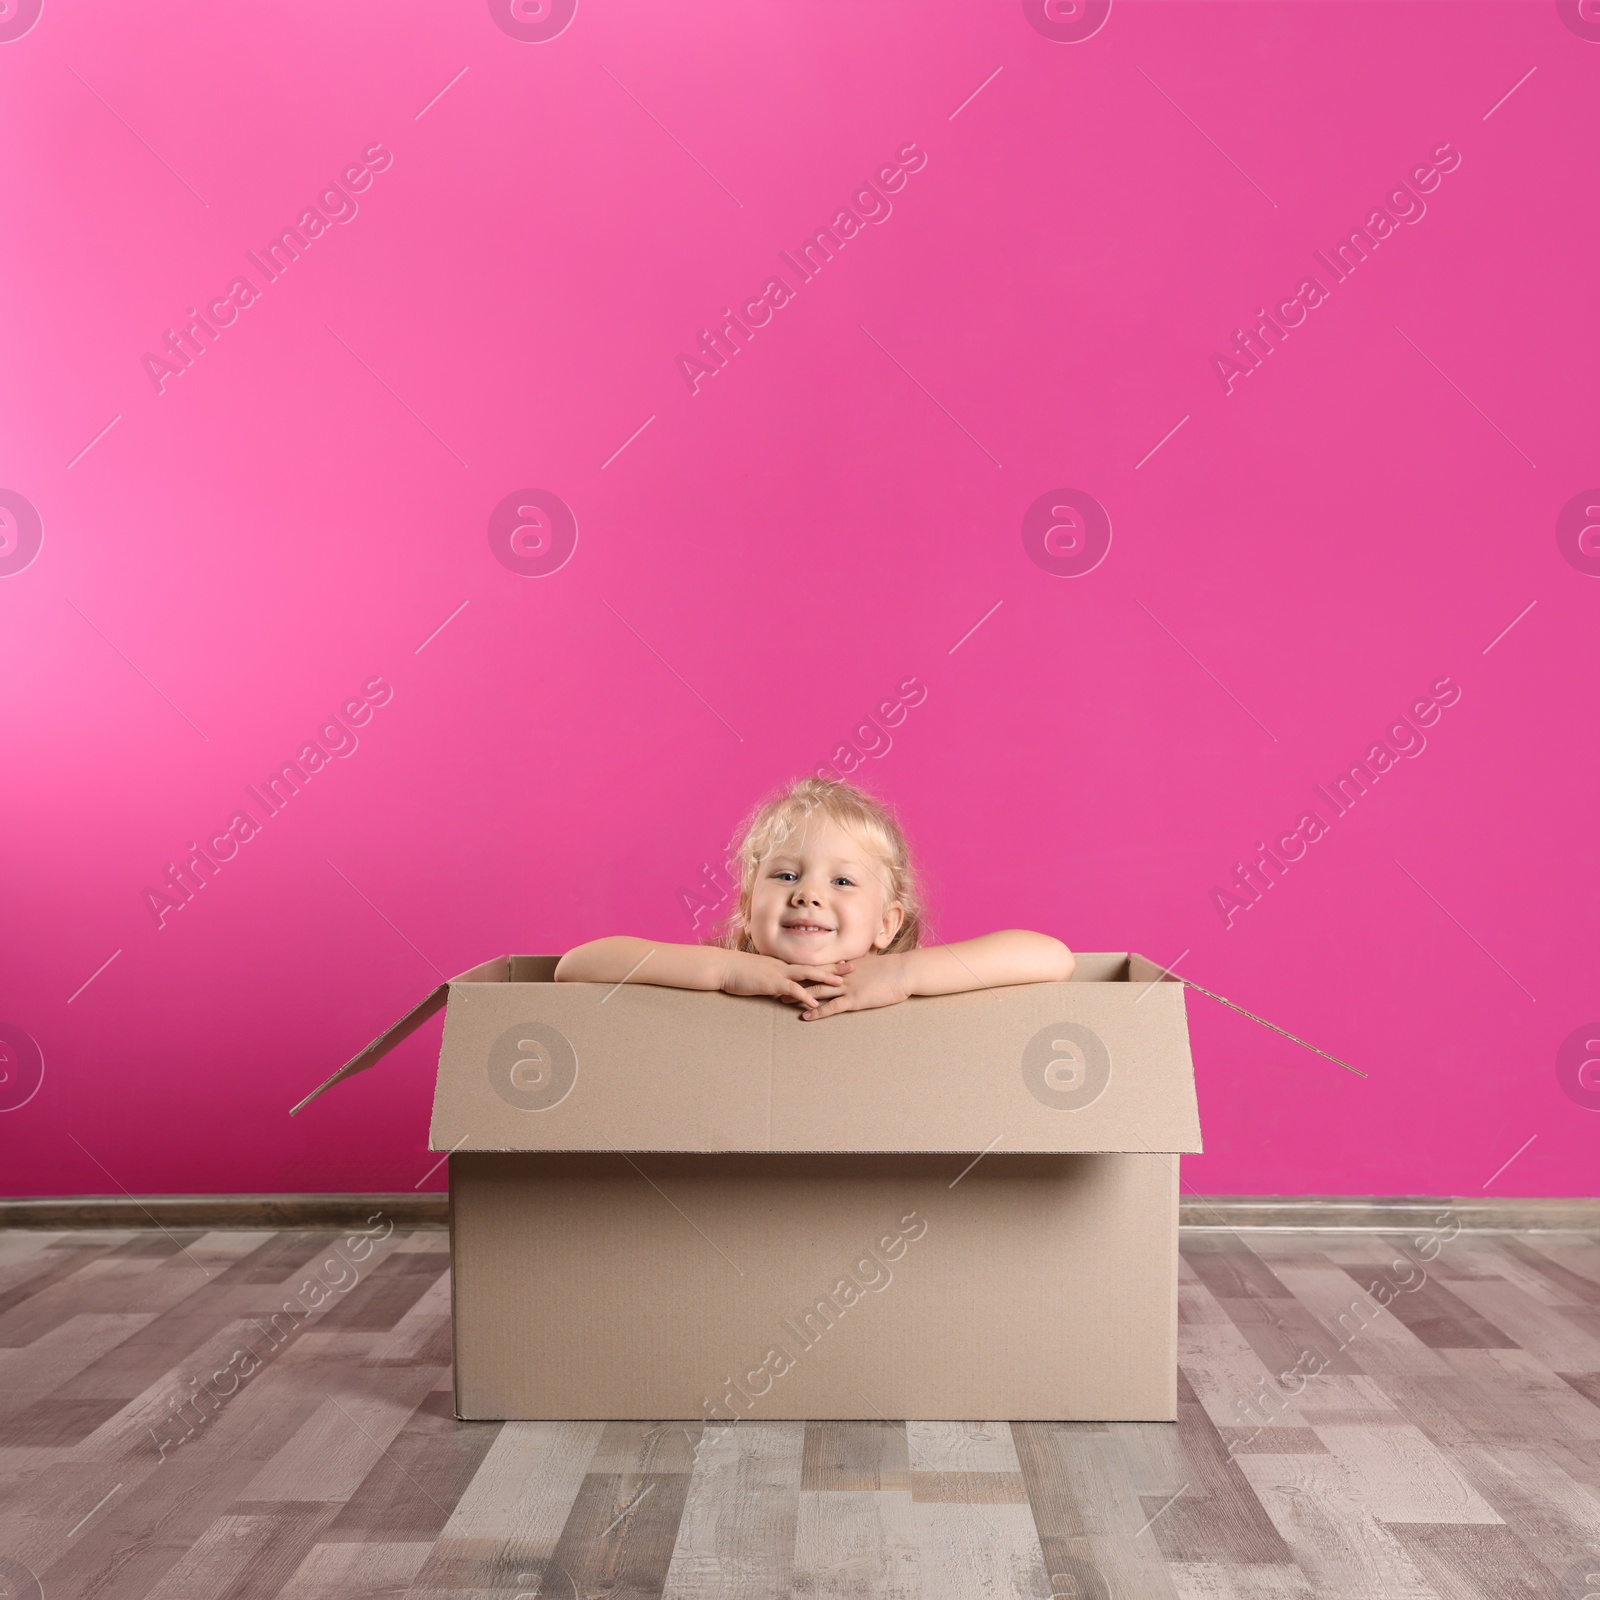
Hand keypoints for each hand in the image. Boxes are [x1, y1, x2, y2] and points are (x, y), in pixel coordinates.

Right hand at [722, 952, 848, 1007]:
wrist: (723, 967)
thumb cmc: (738, 971)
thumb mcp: (759, 974)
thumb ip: (772, 979)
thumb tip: (780, 987)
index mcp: (783, 964)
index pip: (809, 962)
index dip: (826, 963)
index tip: (842, 962)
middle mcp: (784, 966)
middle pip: (814, 965)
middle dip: (834, 966)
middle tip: (853, 966)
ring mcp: (779, 973)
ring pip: (807, 974)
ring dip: (825, 978)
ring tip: (841, 983)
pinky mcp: (771, 982)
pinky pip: (791, 989)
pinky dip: (804, 995)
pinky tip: (815, 1003)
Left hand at [787, 951, 909, 1020]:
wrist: (905, 971)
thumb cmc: (892, 969)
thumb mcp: (871, 965)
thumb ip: (857, 968)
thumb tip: (848, 968)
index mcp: (846, 966)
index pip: (820, 966)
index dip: (803, 969)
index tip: (789, 971)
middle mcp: (843, 974)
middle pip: (813, 976)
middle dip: (795, 981)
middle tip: (778, 984)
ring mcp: (848, 987)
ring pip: (818, 990)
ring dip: (800, 995)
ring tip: (783, 1000)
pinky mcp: (855, 999)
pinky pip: (832, 1006)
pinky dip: (818, 1010)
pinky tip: (806, 1016)